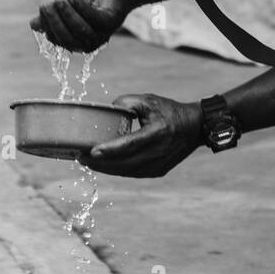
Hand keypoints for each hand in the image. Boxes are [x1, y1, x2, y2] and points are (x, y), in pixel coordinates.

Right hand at [31, 0, 128, 51]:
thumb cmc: (85, 4)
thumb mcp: (63, 10)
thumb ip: (49, 18)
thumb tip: (34, 24)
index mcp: (76, 43)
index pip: (57, 40)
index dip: (47, 25)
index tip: (43, 8)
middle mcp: (89, 43)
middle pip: (68, 38)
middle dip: (55, 21)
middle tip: (49, 4)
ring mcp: (102, 34)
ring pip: (81, 30)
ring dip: (68, 14)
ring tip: (61, 0)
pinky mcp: (112, 22)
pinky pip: (94, 18)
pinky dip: (81, 8)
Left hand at [80, 94, 201, 177]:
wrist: (195, 128)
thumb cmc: (169, 111)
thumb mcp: (150, 100)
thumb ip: (127, 102)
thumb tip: (108, 109)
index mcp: (158, 133)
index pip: (130, 145)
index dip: (109, 150)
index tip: (90, 152)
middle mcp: (159, 152)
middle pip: (124, 163)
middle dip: (100, 162)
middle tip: (80, 156)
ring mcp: (159, 165)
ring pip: (126, 171)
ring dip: (106, 168)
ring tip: (88, 161)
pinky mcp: (158, 171)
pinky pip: (132, 172)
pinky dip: (117, 169)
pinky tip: (105, 164)